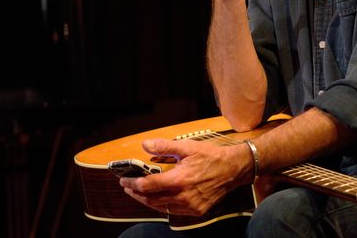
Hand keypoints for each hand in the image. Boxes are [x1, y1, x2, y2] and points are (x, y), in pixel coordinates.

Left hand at [118, 137, 252, 217]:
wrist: (233, 170)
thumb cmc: (210, 156)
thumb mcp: (187, 147)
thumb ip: (164, 146)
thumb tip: (145, 145)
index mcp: (179, 179)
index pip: (148, 185)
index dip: (133, 183)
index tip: (124, 180)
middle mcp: (183, 196)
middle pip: (151, 199)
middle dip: (136, 194)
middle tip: (128, 187)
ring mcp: (190, 205)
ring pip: (161, 207)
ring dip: (147, 201)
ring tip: (138, 193)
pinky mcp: (196, 210)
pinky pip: (173, 211)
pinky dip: (162, 206)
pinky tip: (157, 199)